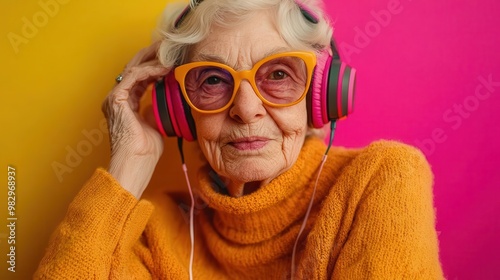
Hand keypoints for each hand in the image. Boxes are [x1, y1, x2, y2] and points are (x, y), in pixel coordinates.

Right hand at [102, 42, 169, 198]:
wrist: (134, 164)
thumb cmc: (144, 152)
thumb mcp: (154, 125)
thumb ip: (156, 110)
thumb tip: (167, 100)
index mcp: (125, 104)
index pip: (140, 78)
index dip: (155, 66)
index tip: (172, 60)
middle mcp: (117, 98)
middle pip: (134, 68)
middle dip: (152, 56)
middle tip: (168, 47)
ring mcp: (115, 98)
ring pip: (134, 68)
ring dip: (153, 59)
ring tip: (169, 53)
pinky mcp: (117, 100)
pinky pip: (134, 77)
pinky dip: (149, 70)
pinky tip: (163, 68)